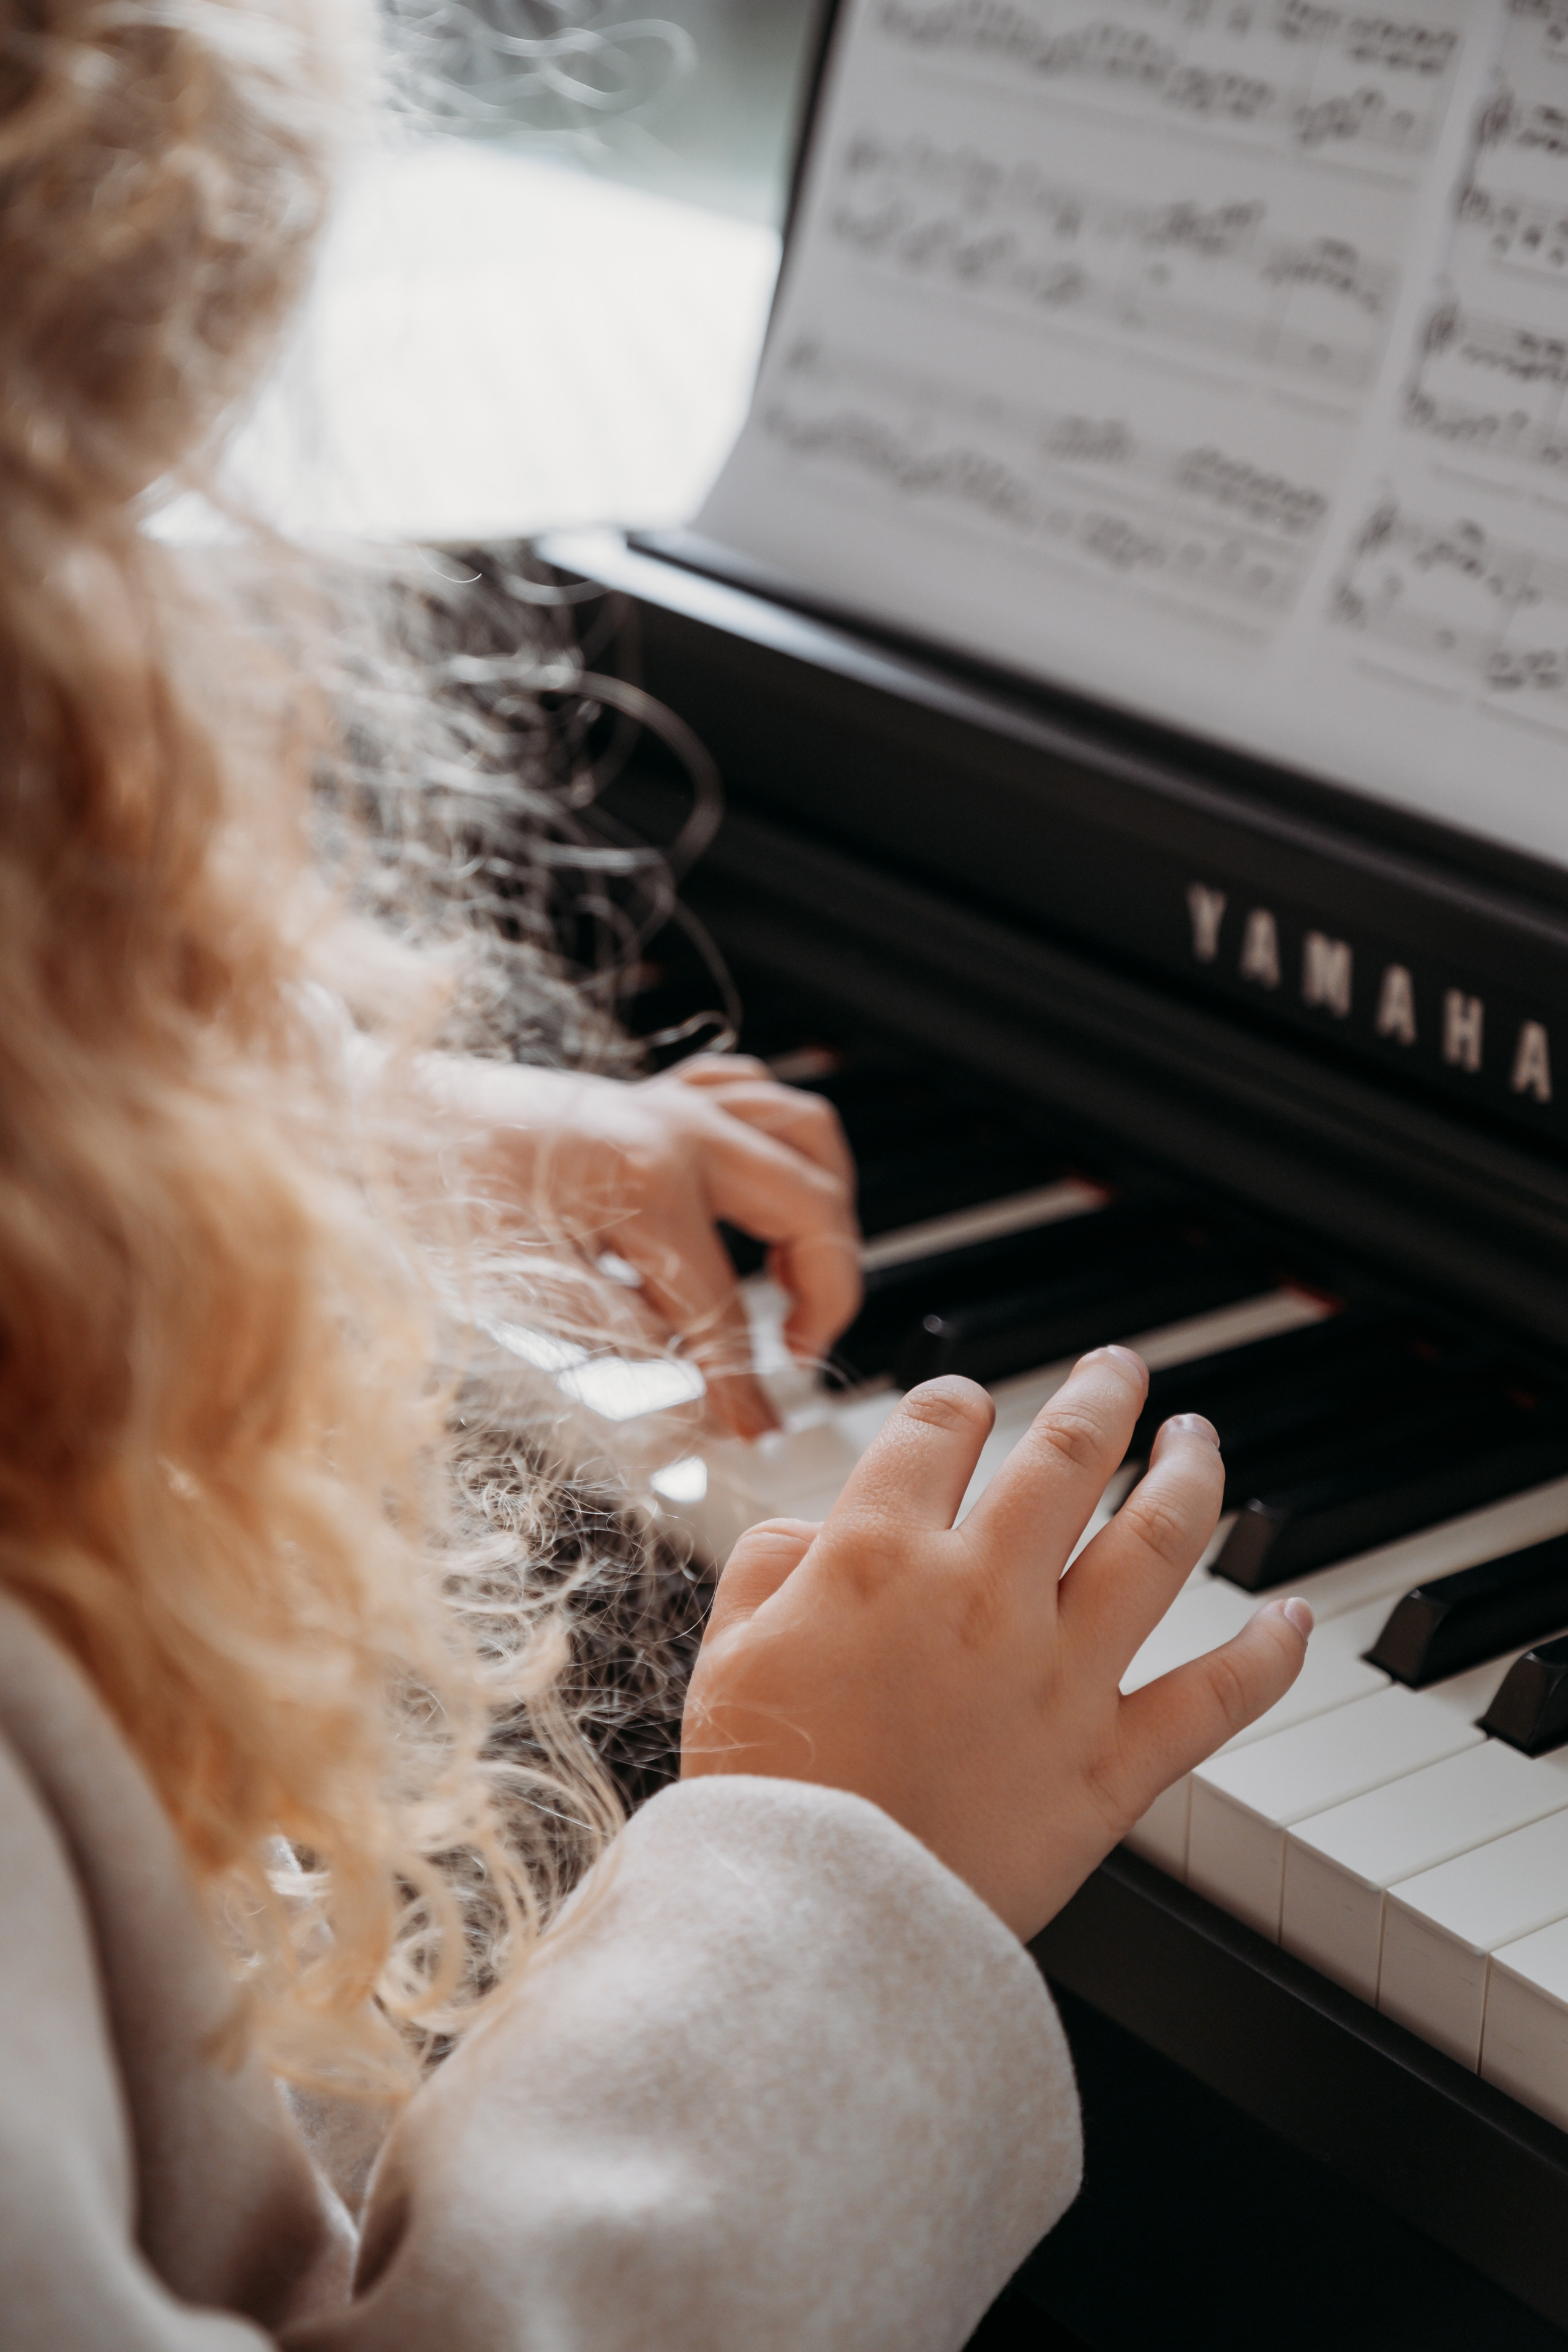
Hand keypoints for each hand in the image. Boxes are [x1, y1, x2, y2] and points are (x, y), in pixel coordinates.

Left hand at [428, 1052, 861, 1436]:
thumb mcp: (524, 1296)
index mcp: (644, 1182)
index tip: (756, 1431)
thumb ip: (622, 1343)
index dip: (747, 1385)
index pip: (726, 1309)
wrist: (376, 1119)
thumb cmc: (433, 1198)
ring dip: (825, 1203)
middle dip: (827, 1288)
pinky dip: (777, 1140)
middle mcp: (673, 1128)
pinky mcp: (651, 1092)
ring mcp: (667, 1100)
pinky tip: (762, 1190)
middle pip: (809, 1205)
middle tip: (797, 1350)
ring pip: (804, 1130)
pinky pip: (750, 1093)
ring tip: (803, 1271)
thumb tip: (692, 1398)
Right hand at [681, 1346, 1309, 1939]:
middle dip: (1102, 1394)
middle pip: (1068, 1455)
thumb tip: (821, 1530)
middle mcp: (982, 1594)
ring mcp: (1058, 1677)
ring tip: (1200, 1440)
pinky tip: (1292, 1618)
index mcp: (878, 1556)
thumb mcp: (727, 1653)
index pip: (941, 1428)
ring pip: (1156, 1542)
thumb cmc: (765, 1796)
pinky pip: (1214, 1698)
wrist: (814, 1926)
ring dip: (1190, 1475)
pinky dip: (1267, 1656)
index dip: (958, 1403)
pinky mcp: (1110, 1767)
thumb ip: (772, 1565)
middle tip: (1120, 1369)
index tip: (968, 1409)